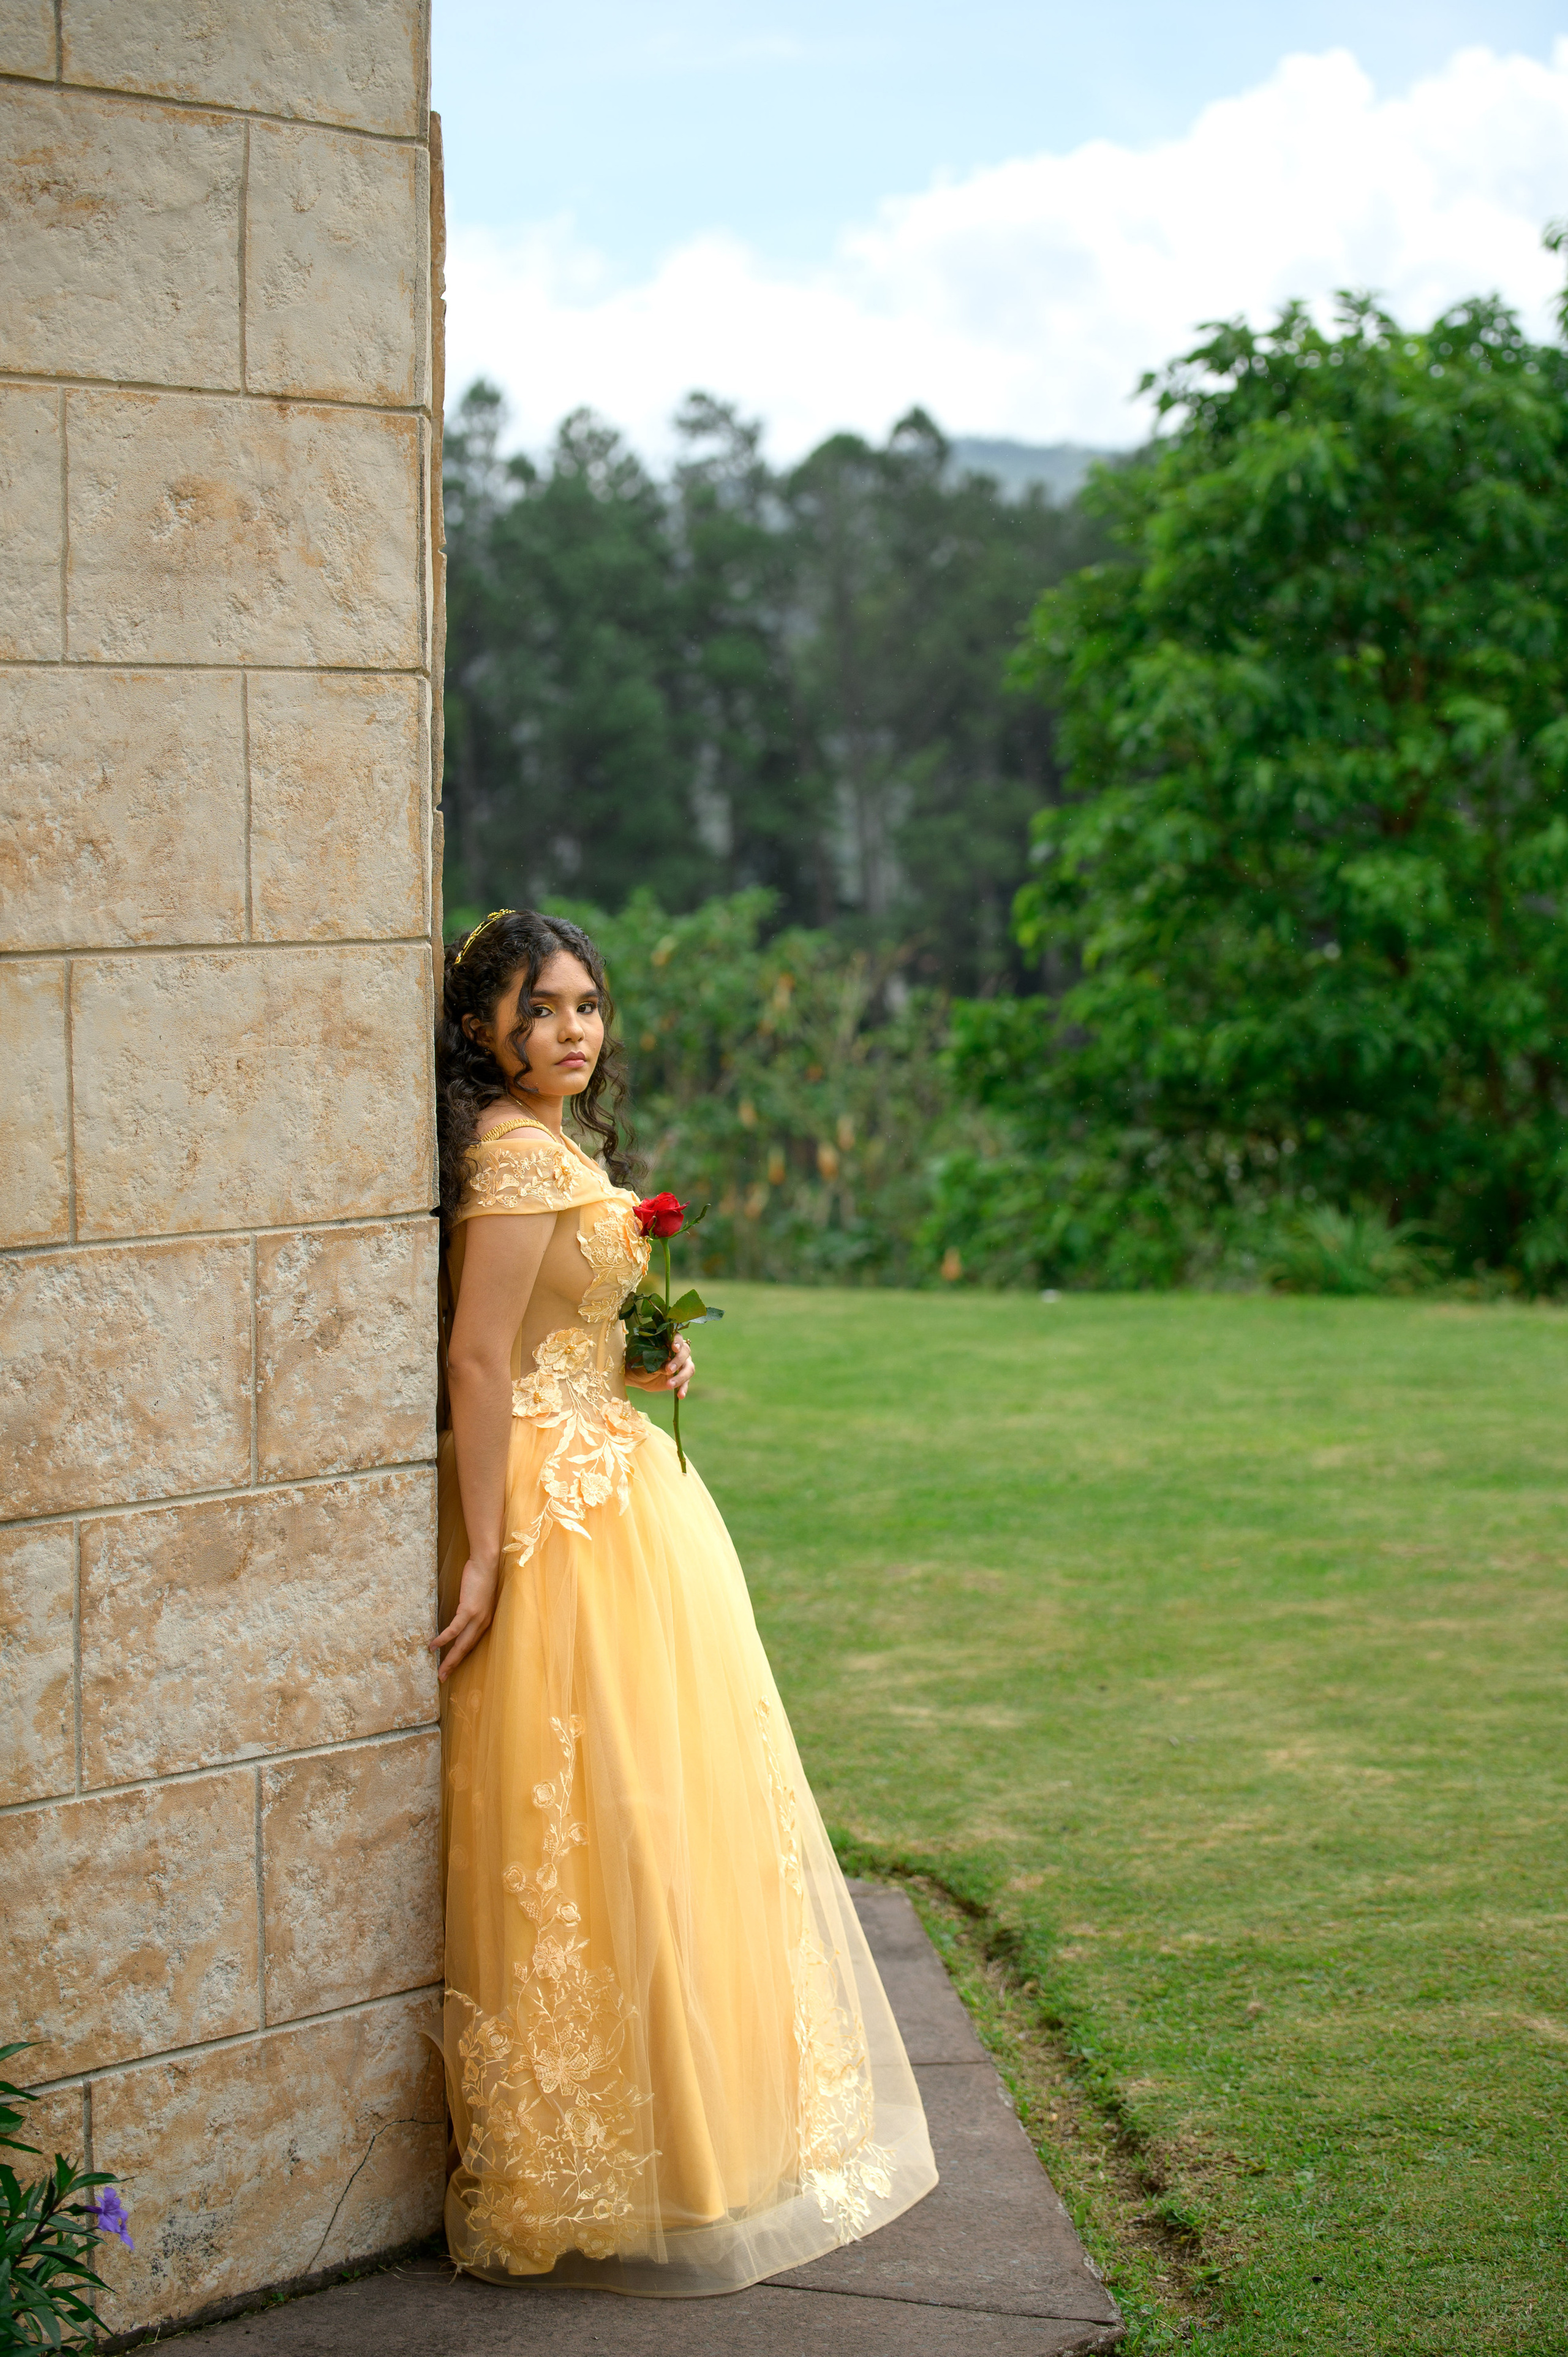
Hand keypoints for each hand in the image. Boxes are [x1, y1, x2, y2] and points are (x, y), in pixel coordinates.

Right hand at [431, 1556, 498, 1681]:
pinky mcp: (469, 1610)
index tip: (450, 1669)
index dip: (460, 1658)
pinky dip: (443, 1639)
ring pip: (461, 1645)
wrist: (486, 1563)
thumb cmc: (480, 1579)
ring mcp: (477, 1618)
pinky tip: (434, 1646)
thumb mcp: (477, 1600)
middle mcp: (483, 1624)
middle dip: (454, 1665)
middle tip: (442, 1678)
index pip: (471, 1645)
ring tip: (439, 1671)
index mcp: (485, 1622)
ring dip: (450, 1659)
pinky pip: (454, 1629)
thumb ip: (469, 1612)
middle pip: (466, 1650)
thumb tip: (458, 1621)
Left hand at [627, 1333, 693, 1398]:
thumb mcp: (646, 1362)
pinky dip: (683, 1389)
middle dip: (678, 1361)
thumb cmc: (639, 1363)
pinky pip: (686, 1383)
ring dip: (681, 1377)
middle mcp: (678, 1352)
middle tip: (668, 1370)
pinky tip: (680, 1396)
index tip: (674, 1348)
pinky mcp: (681, 1377)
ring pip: (689, 1368)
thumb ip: (658, 1364)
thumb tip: (667, 1369)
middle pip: (685, 1353)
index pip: (677, 1337)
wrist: (637, 1376)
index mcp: (668, 1342)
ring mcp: (682, 1365)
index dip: (677, 1342)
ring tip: (669, 1385)